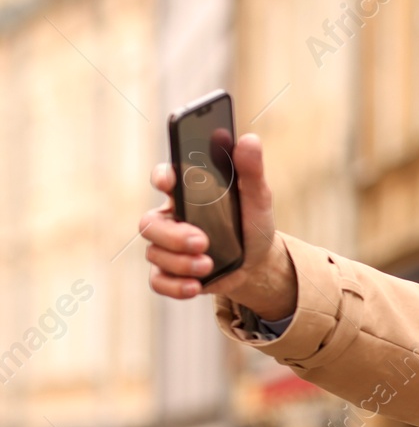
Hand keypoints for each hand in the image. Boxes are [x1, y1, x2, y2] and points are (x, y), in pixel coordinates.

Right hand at [141, 133, 297, 319]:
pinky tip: (196, 286)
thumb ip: (251, 171)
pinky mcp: (172, 272)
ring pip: (154, 253)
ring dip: (181, 262)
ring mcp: (168, 247)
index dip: (161, 178)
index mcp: (186, 193)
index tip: (169, 183)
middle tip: (202, 241)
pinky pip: (159, 280)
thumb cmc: (252, 223)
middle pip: (150, 223)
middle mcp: (171, 217)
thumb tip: (249, 140)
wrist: (259, 262)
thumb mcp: (257, 198)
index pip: (164, 179)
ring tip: (209, 265)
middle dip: (173, 235)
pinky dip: (175, 286)